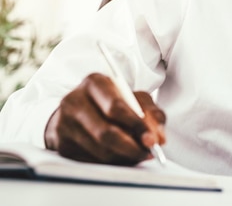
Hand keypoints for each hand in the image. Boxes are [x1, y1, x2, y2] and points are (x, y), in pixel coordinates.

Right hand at [44, 73, 165, 164]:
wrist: (78, 109)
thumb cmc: (111, 102)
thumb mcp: (135, 99)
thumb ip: (152, 114)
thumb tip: (158, 138)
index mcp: (95, 83)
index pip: (116, 107)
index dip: (137, 126)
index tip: (152, 140)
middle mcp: (74, 100)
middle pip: (106, 132)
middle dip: (132, 147)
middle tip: (148, 152)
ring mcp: (63, 123)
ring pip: (100, 149)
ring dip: (123, 157)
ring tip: (137, 154)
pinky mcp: (60, 143)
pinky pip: (90, 160)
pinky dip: (110, 162)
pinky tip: (120, 156)